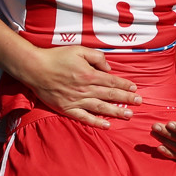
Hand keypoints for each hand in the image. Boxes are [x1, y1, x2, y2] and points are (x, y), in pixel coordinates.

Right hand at [21, 46, 140, 127]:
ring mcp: (76, 100)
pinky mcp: (67, 108)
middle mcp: (85, 89)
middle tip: (140, 102)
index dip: (125, 85)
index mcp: (89, 74)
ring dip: (116, 112)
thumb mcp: (79, 49)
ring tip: (129, 115)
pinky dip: (96, 122)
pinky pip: (84, 117)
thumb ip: (96, 57)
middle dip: (127, 99)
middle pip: (110, 95)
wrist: (35, 68)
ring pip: (101, 108)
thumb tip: (109, 68)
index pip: (112, 81)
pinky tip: (106, 125)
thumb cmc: (57, 57)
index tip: (135, 88)